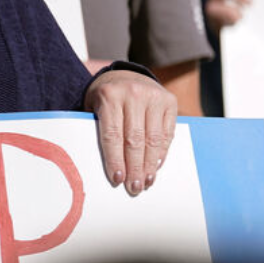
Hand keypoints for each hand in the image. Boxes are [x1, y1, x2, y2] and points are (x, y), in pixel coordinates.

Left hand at [84, 69, 175, 195]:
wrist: (127, 75)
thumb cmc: (107, 98)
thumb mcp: (94, 108)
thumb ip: (98, 130)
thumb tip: (107, 166)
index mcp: (110, 96)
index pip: (112, 135)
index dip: (115, 160)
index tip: (117, 179)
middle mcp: (134, 94)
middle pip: (135, 139)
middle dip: (135, 167)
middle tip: (134, 187)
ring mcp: (154, 96)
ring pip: (153, 138)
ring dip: (150, 164)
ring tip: (146, 181)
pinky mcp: (169, 101)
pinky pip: (167, 133)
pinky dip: (162, 152)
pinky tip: (155, 165)